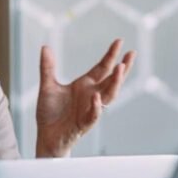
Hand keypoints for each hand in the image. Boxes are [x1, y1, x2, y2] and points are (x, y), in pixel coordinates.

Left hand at [35, 39, 134, 157]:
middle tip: (131, 54)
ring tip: (120, 69)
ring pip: (108, 96)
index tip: (119, 41)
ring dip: (115, 83)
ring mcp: (90, 109)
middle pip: (112, 80)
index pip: (102, 68)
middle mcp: (92, 95)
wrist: (46, 136)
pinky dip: (95, 106)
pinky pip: (93, 115)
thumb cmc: (51, 113)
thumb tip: (45, 47)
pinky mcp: (83, 124)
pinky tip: (96, 97)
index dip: (111, 55)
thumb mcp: (47, 86)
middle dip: (122, 68)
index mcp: (85, 85)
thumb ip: (47, 67)